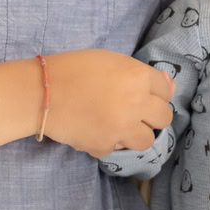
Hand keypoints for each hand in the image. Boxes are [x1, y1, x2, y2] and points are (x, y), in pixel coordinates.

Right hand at [39, 49, 175, 157]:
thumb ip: (139, 74)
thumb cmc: (73, 69)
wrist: (41, 92)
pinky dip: (107, 141)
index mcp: (137, 76)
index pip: (166, 90)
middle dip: (150, 115)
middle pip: (163, 118)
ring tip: (116, 124)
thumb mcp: (110, 61)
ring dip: (134, 133)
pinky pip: (116, 148)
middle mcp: (136, 103)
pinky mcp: (106, 146)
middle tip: (133, 112)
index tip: (142, 94)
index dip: (154, 92)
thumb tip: (168, 85)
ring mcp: (122, 128)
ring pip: (146, 140)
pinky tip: (93, 129)